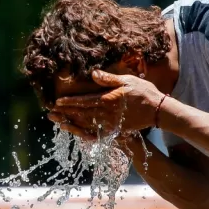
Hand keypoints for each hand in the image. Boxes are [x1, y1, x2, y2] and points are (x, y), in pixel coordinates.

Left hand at [48, 70, 163, 139]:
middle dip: (66, 114)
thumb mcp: (128, 81)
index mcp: (108, 100)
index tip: (57, 103)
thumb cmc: (144, 92)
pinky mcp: (116, 131)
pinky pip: (98, 134)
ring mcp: (111, 124)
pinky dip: (87, 134)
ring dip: (72, 125)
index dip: (69, 103)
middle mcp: (107, 114)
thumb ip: (109, 79)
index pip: (84, 101)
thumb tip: (93, 74)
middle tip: (51, 115)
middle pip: (82, 114)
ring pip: (87, 125)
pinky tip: (78, 134)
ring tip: (60, 124)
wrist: (158, 111)